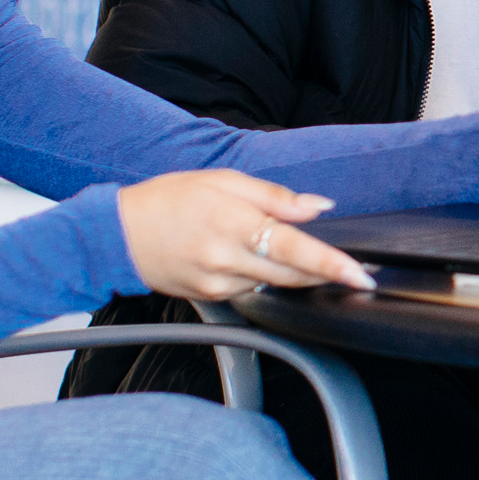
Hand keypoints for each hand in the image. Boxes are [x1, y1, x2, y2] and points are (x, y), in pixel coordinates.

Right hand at [114, 169, 374, 299]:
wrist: (117, 235)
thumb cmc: (168, 200)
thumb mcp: (223, 181)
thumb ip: (275, 196)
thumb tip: (318, 206)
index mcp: (234, 223)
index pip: (294, 250)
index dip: (331, 265)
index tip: (361, 275)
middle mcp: (227, 259)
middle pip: (293, 276)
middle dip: (327, 274)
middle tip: (354, 269)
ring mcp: (218, 284)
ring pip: (276, 287)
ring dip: (300, 277)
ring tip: (309, 260)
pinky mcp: (210, 299)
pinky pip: (253, 292)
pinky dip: (268, 279)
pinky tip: (259, 262)